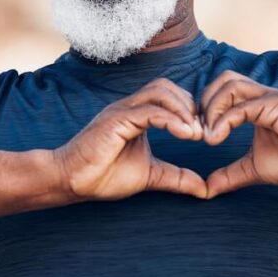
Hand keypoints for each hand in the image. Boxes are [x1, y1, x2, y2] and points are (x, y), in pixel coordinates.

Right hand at [53, 78, 207, 200]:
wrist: (72, 182)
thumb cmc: (104, 175)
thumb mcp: (151, 175)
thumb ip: (176, 177)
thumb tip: (204, 189)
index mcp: (137, 114)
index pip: (170, 96)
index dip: (191, 110)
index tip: (206, 133)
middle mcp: (130, 106)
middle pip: (167, 87)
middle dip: (191, 106)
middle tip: (204, 131)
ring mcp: (122, 110)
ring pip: (160, 92)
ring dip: (183, 110)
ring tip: (196, 133)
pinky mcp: (116, 119)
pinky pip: (149, 111)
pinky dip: (171, 119)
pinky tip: (185, 135)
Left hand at [200, 71, 277, 197]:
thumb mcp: (254, 168)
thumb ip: (230, 174)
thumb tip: (207, 189)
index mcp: (255, 105)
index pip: (222, 91)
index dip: (205, 108)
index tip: (198, 135)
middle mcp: (261, 95)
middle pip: (222, 80)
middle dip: (204, 103)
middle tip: (199, 131)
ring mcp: (269, 97)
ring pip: (230, 85)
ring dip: (212, 109)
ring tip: (209, 136)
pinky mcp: (276, 105)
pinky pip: (243, 106)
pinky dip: (224, 120)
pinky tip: (217, 138)